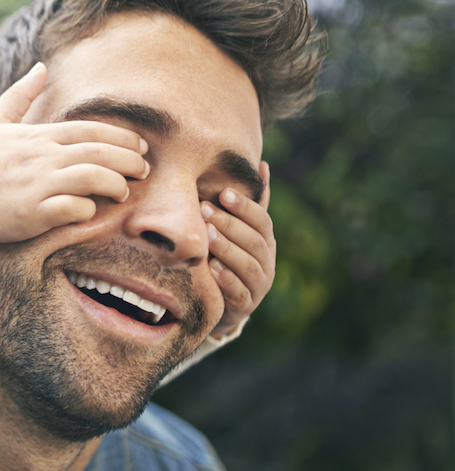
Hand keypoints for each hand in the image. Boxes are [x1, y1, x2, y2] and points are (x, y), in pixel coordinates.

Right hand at [0, 62, 148, 268]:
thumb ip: (20, 95)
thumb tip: (40, 66)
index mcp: (38, 136)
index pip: (91, 131)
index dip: (123, 137)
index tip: (141, 146)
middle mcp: (41, 157)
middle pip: (99, 152)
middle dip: (130, 160)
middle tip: (145, 170)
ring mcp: (37, 185)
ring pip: (92, 177)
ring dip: (116, 184)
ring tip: (123, 192)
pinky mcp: (32, 212)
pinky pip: (72, 208)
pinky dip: (88, 209)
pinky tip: (91, 211)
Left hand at [201, 162, 275, 338]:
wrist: (222, 303)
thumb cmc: (228, 258)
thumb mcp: (238, 231)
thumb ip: (249, 204)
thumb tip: (263, 164)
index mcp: (266, 241)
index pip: (262, 220)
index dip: (245, 206)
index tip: (223, 192)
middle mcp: (267, 262)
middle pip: (253, 241)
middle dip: (229, 224)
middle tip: (204, 209)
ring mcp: (258, 285)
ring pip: (248, 265)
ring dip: (227, 249)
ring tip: (208, 236)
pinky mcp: (246, 306)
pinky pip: (240, 293)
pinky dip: (228, 280)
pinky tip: (213, 269)